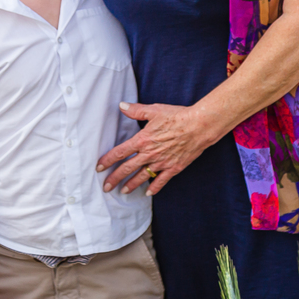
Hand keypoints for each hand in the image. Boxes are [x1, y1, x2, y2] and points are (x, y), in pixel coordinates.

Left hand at [97, 102, 217, 195]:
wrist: (199, 126)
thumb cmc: (177, 116)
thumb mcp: (155, 110)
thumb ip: (136, 110)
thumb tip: (121, 105)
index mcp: (142, 140)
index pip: (119, 153)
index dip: (107, 161)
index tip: (99, 168)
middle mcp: (149, 154)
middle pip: (127, 168)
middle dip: (114, 178)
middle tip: (105, 187)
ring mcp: (161, 162)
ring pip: (141, 177)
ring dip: (130, 185)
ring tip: (122, 191)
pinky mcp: (174, 168)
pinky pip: (161, 180)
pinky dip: (154, 187)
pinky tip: (148, 193)